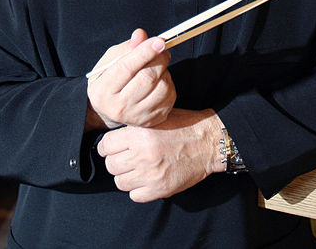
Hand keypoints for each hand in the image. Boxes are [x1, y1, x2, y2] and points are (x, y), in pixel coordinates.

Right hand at [86, 29, 175, 129]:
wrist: (109, 110)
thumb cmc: (109, 80)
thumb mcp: (110, 61)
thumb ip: (126, 48)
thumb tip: (141, 35)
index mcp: (103, 91)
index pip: (126, 68)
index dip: (145, 52)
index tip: (159, 41)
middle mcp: (119, 107)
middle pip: (147, 78)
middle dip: (159, 58)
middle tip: (162, 49)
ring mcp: (136, 117)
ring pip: (162, 87)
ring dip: (165, 71)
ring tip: (158, 66)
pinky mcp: (152, 121)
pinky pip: (169, 97)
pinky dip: (168, 83)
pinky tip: (160, 80)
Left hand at [96, 108, 224, 202]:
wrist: (209, 142)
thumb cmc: (183, 126)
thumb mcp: (156, 118)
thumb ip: (133, 128)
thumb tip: (111, 140)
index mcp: (139, 134)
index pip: (105, 146)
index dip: (107, 147)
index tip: (112, 148)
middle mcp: (142, 155)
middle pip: (111, 165)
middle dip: (117, 162)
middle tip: (127, 159)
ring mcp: (151, 174)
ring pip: (120, 182)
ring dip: (127, 177)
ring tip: (138, 169)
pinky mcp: (160, 189)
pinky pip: (135, 196)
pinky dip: (139, 190)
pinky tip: (147, 180)